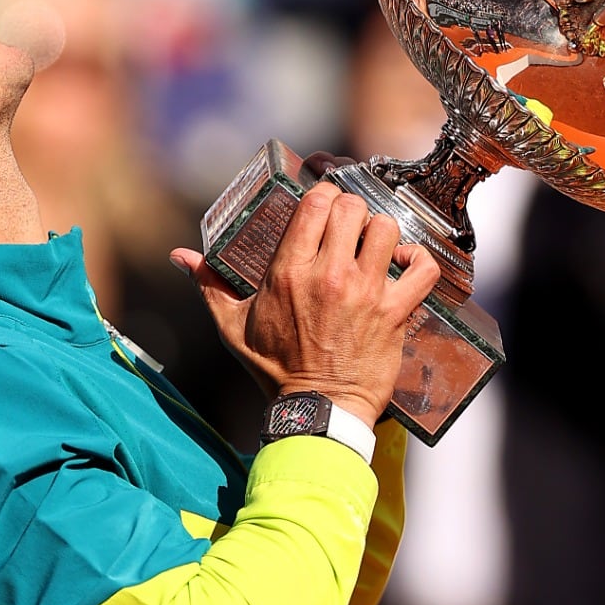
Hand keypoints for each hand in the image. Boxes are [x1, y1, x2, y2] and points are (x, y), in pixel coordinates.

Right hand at [171, 181, 437, 426]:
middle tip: (349, 225)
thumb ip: (209, 285)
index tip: (326, 204)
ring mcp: (365, 292)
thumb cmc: (275, 370)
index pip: (316, 203)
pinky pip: (422, 269)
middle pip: (352, 208)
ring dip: (382, 232)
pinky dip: (420, 260)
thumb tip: (181, 257)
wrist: (316, 411)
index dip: (325, 194)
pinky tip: (406, 264)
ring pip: (387, 229)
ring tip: (375, 245)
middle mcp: (329, 275)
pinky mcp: (394, 312)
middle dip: (351, 209)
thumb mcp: (233, 327)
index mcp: (288, 271)